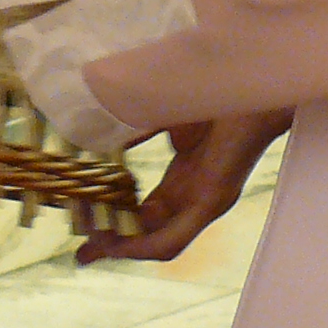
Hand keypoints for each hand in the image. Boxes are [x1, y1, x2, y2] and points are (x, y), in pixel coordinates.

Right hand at [78, 109, 290, 265]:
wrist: (248, 79)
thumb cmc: (212, 92)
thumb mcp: (159, 114)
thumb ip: (130, 130)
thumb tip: (90, 138)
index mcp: (185, 174)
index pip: (143, 208)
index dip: (113, 218)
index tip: (81, 224)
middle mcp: (194, 193)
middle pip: (148, 230)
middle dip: (113, 242)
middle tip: (80, 249)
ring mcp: (204, 200)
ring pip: (159, 240)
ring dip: (124, 247)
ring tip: (93, 248)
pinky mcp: (212, 201)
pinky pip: (176, 237)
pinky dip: (144, 245)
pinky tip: (121, 247)